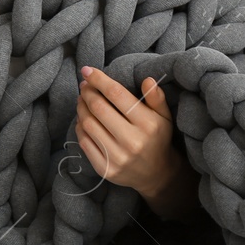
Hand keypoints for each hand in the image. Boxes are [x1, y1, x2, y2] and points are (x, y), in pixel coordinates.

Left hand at [73, 67, 177, 198]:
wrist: (156, 174)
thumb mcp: (164, 117)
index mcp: (147, 125)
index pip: (117, 95)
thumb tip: (147, 80)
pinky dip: (79, 126)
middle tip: (84, 85)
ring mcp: (117, 158)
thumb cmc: (157, 138)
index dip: (99, 79)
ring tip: (82, 99)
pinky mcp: (104, 169)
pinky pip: (84, 142)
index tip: (87, 70)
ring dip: (81, 107)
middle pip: (99, 108)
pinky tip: (83, 118)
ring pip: (88, 124)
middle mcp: (132, 142)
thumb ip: (156, 98)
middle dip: (87, 92)